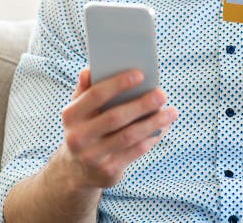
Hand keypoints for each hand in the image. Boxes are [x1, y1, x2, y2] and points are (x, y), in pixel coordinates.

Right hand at [59, 67, 178, 188]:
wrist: (76, 170)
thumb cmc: (85, 128)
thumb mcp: (80, 109)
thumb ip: (86, 89)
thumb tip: (89, 71)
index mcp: (71, 115)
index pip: (96, 95)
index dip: (118, 83)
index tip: (141, 74)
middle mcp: (78, 137)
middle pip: (115, 117)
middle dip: (142, 104)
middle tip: (162, 94)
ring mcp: (92, 156)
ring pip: (129, 136)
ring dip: (153, 123)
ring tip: (172, 112)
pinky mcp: (107, 171)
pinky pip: (135, 152)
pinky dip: (151, 138)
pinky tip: (164, 127)